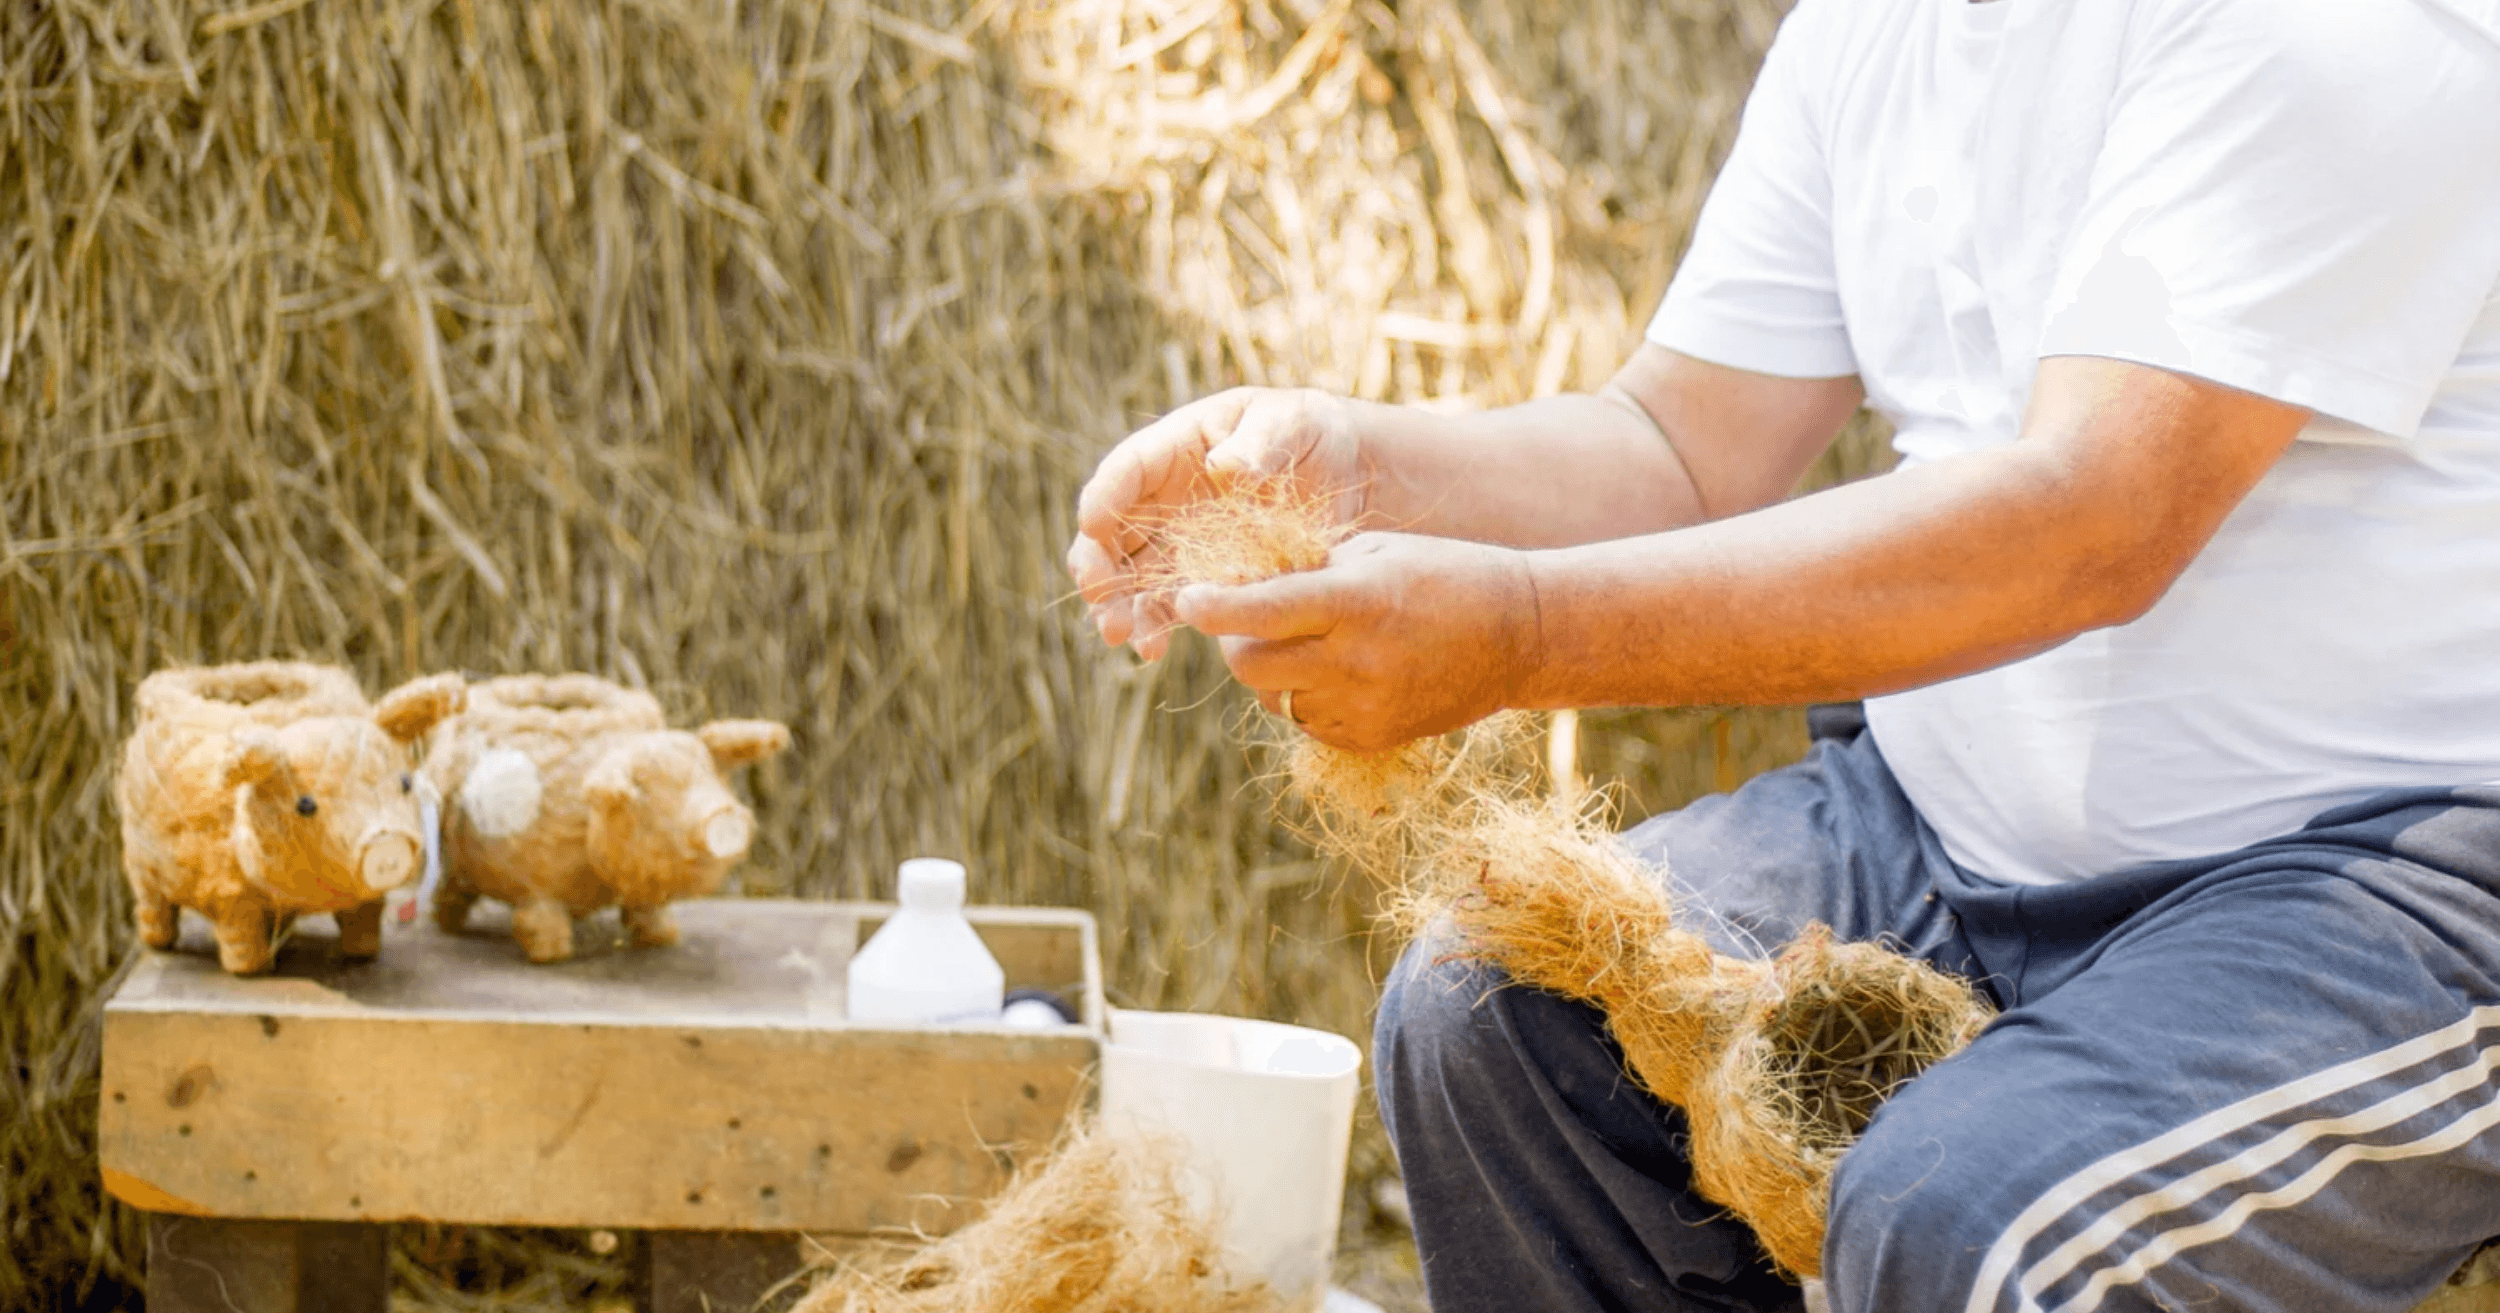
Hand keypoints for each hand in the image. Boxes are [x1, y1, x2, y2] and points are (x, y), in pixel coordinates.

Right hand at [1068, 388, 1368, 660]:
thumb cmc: (1310, 433)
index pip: (1129, 469)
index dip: (1105, 494)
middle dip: (1096, 562)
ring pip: (1129, 575)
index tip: (1091, 522)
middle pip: (1112, 530)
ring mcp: (1180, 542)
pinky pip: (1167, 604)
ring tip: (1117, 633)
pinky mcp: (1203, 580)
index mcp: (1177, 448)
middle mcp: (1165, 498)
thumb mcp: (1292, 422)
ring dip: (1116, 604)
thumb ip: (1260, 442)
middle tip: (1096, 591)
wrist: (1345, 477)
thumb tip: (1223, 469)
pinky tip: (1151, 647)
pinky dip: (1153, 626)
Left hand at [1173, 532, 1542, 752]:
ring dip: (1276, 671)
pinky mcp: (1370, 739)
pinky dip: (1310, 697)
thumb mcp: (1373, 552)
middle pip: (1249, 666)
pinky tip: (1346, 671)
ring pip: (1275, 697)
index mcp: (1356, 601)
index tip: (1185, 600)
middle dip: (1235, 641)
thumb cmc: (1441, 574)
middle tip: (1248, 620)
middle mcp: (1354, 661)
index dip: (1212, 608)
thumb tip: (1239, 586)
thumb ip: (1307, 572)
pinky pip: (1308, 722)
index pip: (1261, 611)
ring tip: (1315, 643)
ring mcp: (1363, 707)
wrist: (1518, 635)